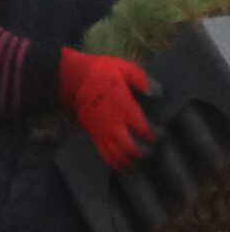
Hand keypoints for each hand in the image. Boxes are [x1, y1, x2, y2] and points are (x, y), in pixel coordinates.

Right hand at [60, 48, 157, 169]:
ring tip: (138, 162)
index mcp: (123, 107)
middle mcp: (113, 123)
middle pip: (130, 147)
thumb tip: (157, 93)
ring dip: (128, 161)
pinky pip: (103, 153)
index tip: (161, 134)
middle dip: (142, 152)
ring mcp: (101, 130)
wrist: (70, 78)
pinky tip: (121, 164)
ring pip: (116, 154)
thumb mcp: (124, 68)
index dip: (154, 135)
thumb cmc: (99, 71)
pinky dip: (113, 161)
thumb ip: (143, 81)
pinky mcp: (92, 133)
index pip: (142, 129)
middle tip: (152, 151)